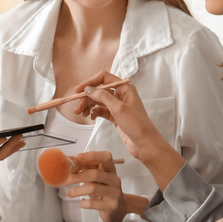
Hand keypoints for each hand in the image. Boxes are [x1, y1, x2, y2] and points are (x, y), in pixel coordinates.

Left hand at [64, 151, 146, 221]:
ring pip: (92, 188)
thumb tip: (68, 162)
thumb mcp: (95, 177)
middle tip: (65, 179)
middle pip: (95, 174)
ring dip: (77, 190)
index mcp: (110, 169)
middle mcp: (114, 180)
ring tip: (70, 193)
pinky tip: (82, 202)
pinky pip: (92, 203)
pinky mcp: (110, 206)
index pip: (105, 157)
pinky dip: (83, 203)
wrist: (116, 208)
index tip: (78, 157)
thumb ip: (84, 168)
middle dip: (77, 176)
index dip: (92, 155)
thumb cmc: (103, 190)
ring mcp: (114, 193)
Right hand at [72, 71, 184, 189]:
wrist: (145, 143)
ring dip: (88, 106)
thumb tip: (88, 89)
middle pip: (98, 91)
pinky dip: (94, 112)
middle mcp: (120, 94)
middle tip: (77, 108)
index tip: (78, 90)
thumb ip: (102, 96)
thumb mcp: (118, 108)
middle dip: (87, 98)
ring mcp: (117, 105)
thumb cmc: (137, 124)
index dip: (90, 82)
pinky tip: (90, 117)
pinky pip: (100, 110)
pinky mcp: (115, 116)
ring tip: (80, 114)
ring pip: (98, 101)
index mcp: (124, 88)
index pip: (103, 78)